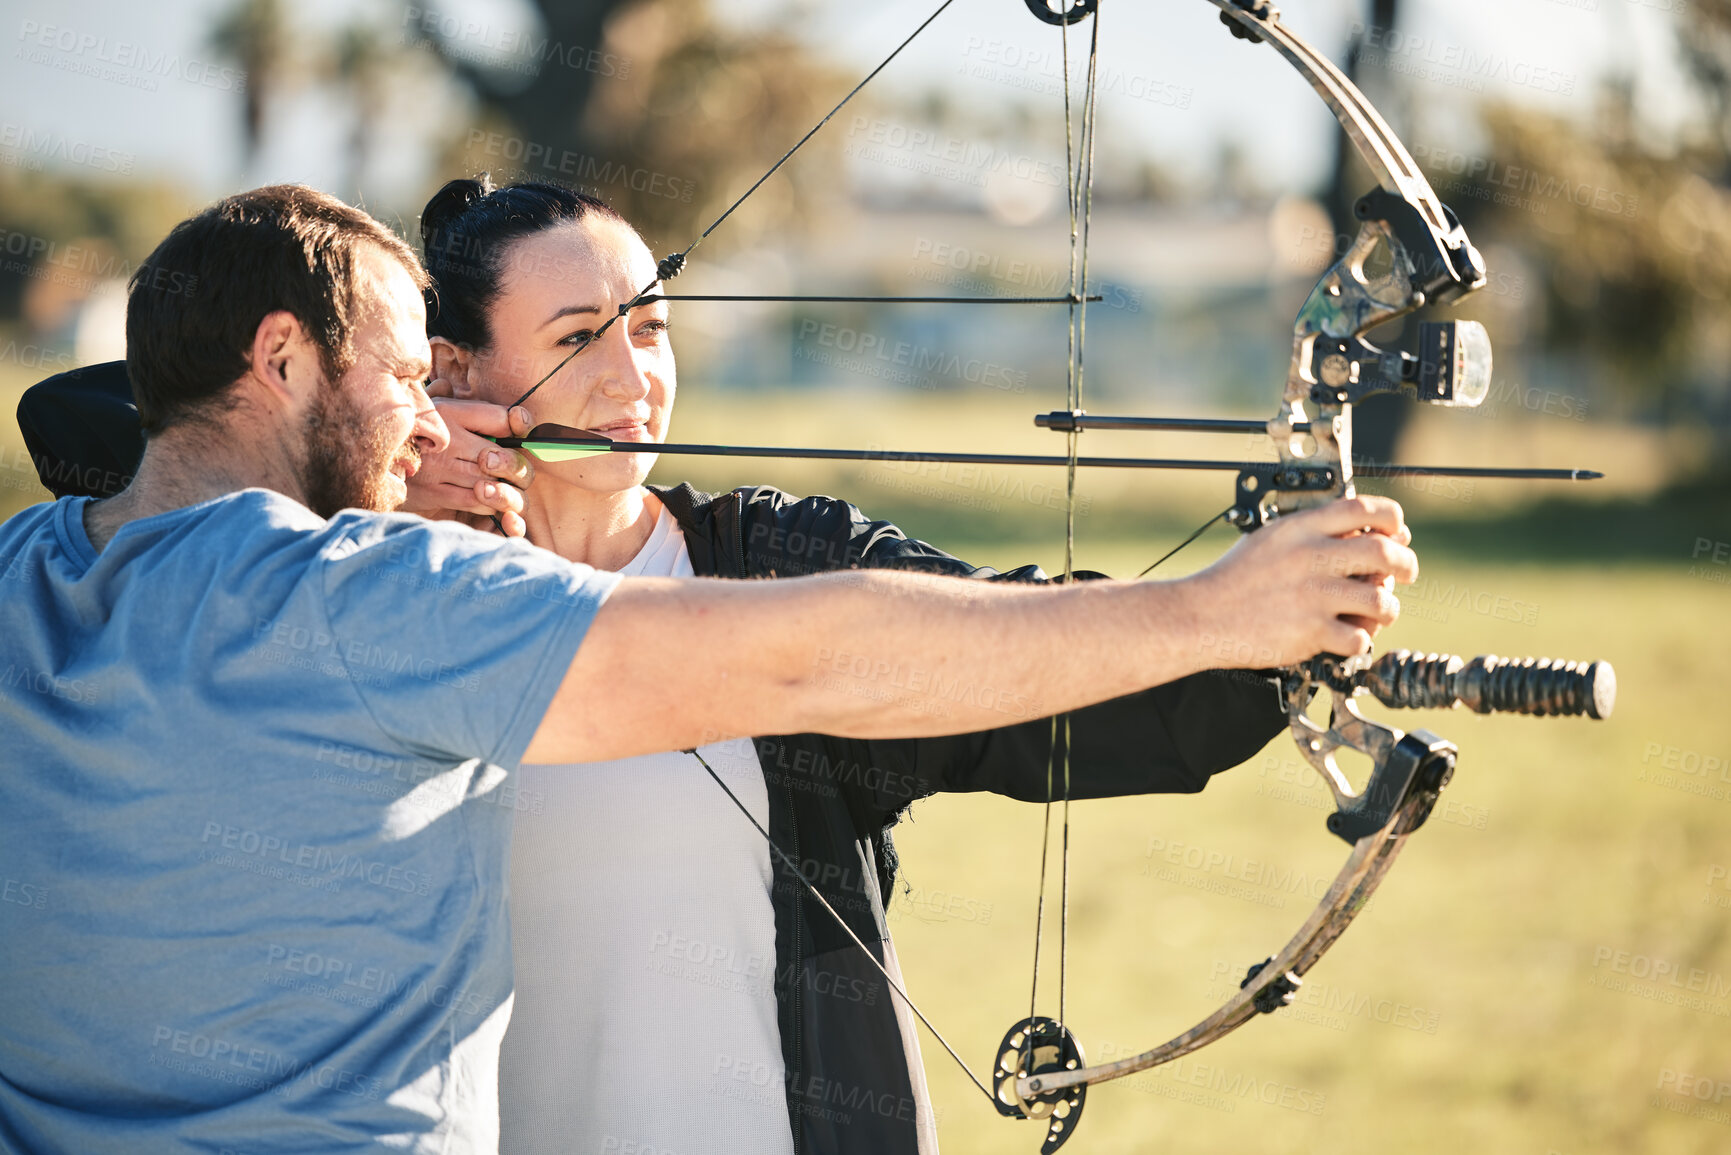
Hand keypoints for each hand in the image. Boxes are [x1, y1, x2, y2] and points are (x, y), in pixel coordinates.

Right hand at [399, 397, 536, 536]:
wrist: (364, 455)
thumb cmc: (401, 427)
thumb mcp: (419, 402)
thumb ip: (438, 392)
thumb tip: (448, 383)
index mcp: (449, 412)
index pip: (499, 417)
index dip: (519, 422)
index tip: (522, 427)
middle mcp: (448, 439)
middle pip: (502, 457)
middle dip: (518, 468)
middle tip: (521, 471)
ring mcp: (440, 468)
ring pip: (491, 484)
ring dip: (508, 491)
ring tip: (512, 490)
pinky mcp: (433, 492)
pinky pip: (474, 501)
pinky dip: (490, 504)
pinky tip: (492, 501)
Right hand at [1185, 495, 1417, 667]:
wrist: (1199, 616)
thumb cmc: (1232, 581)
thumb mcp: (1269, 540)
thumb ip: (1310, 534)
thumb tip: (1358, 534)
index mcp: (1300, 529)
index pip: (1364, 508)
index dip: (1392, 518)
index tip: (1397, 531)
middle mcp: (1311, 557)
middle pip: (1384, 551)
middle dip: (1406, 563)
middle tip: (1405, 573)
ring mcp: (1314, 595)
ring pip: (1380, 598)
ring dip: (1387, 607)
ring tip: (1376, 611)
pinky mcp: (1311, 631)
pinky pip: (1359, 637)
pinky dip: (1359, 640)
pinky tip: (1346, 637)